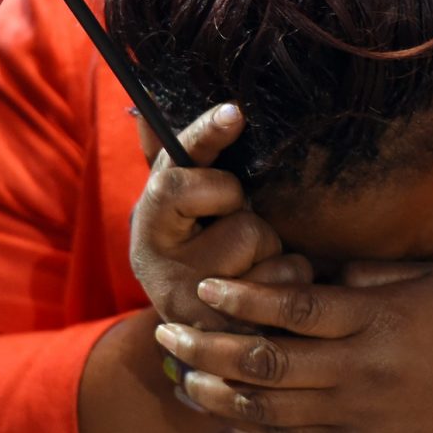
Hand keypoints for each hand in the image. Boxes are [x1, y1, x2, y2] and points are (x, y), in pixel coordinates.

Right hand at [129, 102, 311, 327]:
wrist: (193, 329)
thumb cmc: (195, 245)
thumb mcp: (176, 204)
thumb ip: (178, 156)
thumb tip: (145, 101)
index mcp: (149, 221)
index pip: (175, 179)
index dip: (205, 140)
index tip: (234, 112)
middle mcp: (160, 265)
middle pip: (239, 218)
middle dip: (248, 217)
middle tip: (226, 229)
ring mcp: (193, 304)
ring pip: (265, 248)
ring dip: (272, 250)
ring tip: (248, 262)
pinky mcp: (228, 331)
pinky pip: (284, 282)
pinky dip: (288, 275)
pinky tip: (266, 288)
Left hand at [152, 261, 432, 432]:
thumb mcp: (429, 281)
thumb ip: (369, 272)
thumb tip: (316, 264)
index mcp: (374, 320)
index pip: (295, 309)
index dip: (244, 299)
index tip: (206, 288)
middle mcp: (356, 369)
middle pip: (265, 362)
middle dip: (208, 346)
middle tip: (168, 328)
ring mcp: (351, 413)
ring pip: (265, 406)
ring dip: (213, 389)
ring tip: (176, 371)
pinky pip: (285, 432)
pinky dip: (244, 419)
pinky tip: (218, 404)